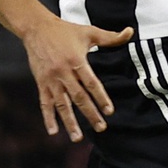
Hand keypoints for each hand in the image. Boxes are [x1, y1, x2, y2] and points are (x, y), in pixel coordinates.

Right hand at [19, 16, 130, 140]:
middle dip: (90, 114)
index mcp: (77, 61)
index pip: (91, 83)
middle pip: (79, 97)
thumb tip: (131, 31)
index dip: (101, 98)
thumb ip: (111, 37)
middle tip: (100, 128)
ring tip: (77, 138)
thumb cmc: (66, 30)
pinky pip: (44, 103)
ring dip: (69, 122)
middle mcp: (63, 73)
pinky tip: (53, 132)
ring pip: (61, 105)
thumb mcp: (89, 32)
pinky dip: (48, 118)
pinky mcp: (41, 83)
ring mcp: (51, 80)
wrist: (36, 28)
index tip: (109, 112)